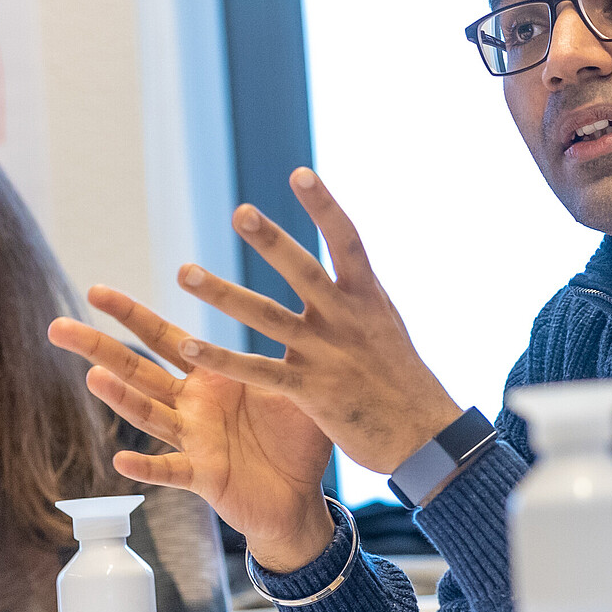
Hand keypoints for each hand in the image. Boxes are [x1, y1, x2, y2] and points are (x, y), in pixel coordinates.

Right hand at [50, 286, 337, 570]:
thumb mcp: (295, 381)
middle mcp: (191, 406)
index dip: (129, 314)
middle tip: (57, 326)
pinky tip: (121, 461)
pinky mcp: (203, 476)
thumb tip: (299, 293)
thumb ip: (285, 344)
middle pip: (137, 371)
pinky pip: (171, 471)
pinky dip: (147, 468)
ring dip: (121, 399)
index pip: (163, 338)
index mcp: (210, 376)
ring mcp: (192, 441)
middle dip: (99, 348)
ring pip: (149, 415)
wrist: (302, 497)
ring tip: (93, 378)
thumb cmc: (298, 437)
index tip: (94, 290)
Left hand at [168, 168, 463, 474]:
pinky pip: (259, 370)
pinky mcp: (312, 392)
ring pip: (267, 318)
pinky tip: (189, 345)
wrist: (426, 437)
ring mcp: (328, 355)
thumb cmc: (404, 382)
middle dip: (270, 241)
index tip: (300, 173)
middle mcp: (346, 320)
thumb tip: (345, 270)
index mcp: (368, 299)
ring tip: (184, 271)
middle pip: (303, 271)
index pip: (347, 241)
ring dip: (223, 294)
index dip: (324, 206)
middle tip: (239, 211)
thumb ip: (357, 300)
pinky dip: (222, 357)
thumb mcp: (385, 327)